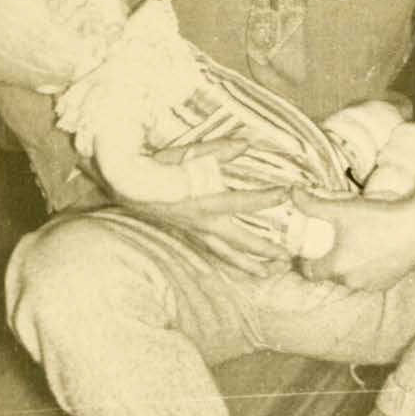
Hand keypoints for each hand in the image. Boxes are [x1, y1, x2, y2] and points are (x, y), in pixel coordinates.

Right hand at [105, 138, 290, 276]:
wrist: (127, 188)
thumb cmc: (156, 168)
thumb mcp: (186, 153)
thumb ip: (218, 150)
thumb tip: (246, 143)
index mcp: (205, 200)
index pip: (243, 201)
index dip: (267, 198)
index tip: (288, 193)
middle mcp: (204, 221)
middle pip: (241, 240)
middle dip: (265, 248)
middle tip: (287, 255)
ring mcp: (196, 231)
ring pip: (227, 253)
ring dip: (249, 263)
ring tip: (269, 272)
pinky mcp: (189, 234)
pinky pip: (214, 251)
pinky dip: (230, 260)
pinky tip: (241, 265)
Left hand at [290, 187, 414, 291]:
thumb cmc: (379, 218)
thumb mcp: (342, 208)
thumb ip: (313, 204)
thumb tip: (292, 193)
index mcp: (337, 267)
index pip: (309, 272)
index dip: (304, 261)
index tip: (306, 249)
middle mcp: (352, 281)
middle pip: (331, 273)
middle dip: (329, 259)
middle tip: (331, 240)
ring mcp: (372, 284)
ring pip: (351, 276)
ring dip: (348, 263)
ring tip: (353, 242)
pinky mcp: (389, 282)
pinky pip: (370, 277)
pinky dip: (367, 266)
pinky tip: (373, 248)